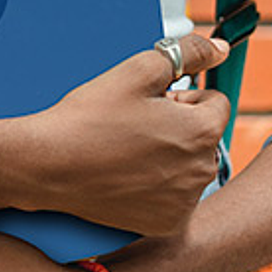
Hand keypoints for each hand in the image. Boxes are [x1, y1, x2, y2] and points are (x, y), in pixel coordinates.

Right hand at [2, 32, 230, 235]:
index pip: (216, 101)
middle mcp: (202, 172)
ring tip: (128, 147)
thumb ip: (190, 52)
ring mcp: (184, 203)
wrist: (50, 165)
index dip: (184, 94)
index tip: (153, 101)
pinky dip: (158, 185)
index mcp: (203, 132)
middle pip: (204, 135)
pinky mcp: (165, 224)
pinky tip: (127, 174)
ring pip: (189, 165)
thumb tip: (220, 47)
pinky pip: (174, 196)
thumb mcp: (141, 69)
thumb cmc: (92, 116)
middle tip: (136, 123)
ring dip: (170, 154)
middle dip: (180, 125)